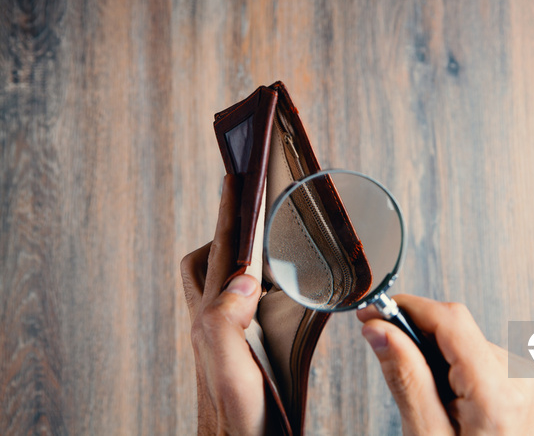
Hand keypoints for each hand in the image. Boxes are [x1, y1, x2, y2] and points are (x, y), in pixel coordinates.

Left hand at [181, 175, 266, 434]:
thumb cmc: (236, 421)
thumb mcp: (229, 373)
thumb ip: (224, 323)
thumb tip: (243, 278)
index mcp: (213, 318)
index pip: (220, 252)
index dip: (228, 213)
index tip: (234, 178)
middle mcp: (213, 321)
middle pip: (205, 261)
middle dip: (223, 231)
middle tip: (244, 211)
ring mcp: (223, 335)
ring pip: (220, 282)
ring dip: (236, 257)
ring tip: (258, 243)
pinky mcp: (237, 348)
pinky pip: (240, 304)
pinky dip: (252, 287)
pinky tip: (271, 294)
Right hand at [357, 295, 533, 434]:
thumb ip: (406, 378)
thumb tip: (379, 330)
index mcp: (499, 393)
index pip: (450, 320)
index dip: (407, 308)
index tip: (373, 312)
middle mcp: (522, 375)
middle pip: (455, 327)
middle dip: (419, 338)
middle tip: (396, 369)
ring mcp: (528, 375)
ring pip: (464, 337)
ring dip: (437, 354)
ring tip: (434, 399)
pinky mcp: (525, 377)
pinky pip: (478, 351)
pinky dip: (455, 364)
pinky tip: (451, 396)